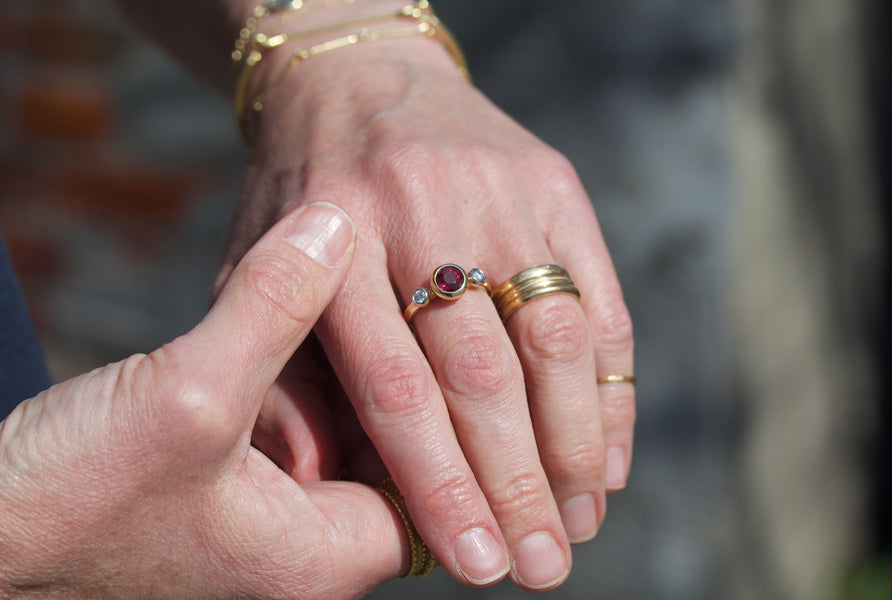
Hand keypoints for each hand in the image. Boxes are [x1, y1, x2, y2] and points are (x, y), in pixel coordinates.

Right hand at [0, 203, 411, 598]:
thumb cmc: (69, 501)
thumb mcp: (187, 393)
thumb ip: (272, 307)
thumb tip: (335, 225)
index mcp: (323, 553)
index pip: (438, 478)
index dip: (452, 401)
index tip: (453, 316)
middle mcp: (308, 550)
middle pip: (395, 453)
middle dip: (399, 376)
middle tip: (410, 289)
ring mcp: (269, 525)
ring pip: (344, 436)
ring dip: (347, 369)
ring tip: (366, 289)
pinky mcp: (230, 496)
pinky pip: (296, 432)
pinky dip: (302, 378)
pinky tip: (299, 319)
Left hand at [216, 16, 635, 591]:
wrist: (362, 79)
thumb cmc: (303, 197)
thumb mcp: (255, 272)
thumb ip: (280, 371)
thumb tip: (330, 487)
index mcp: (334, 246)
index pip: (396, 390)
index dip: (439, 486)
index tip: (474, 563)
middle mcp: (420, 216)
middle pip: (481, 376)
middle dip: (516, 487)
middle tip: (542, 569)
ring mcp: (496, 195)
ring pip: (552, 342)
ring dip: (575, 448)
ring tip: (580, 524)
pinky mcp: (554, 185)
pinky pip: (598, 300)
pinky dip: (613, 388)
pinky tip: (609, 453)